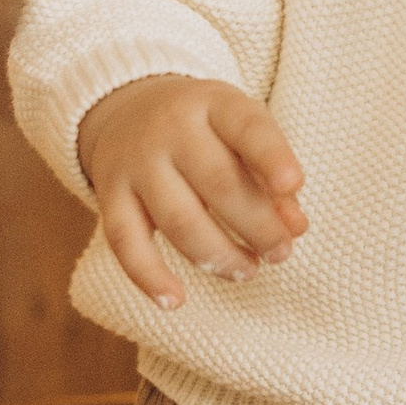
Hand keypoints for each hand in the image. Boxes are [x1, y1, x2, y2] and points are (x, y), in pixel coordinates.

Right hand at [74, 76, 308, 309]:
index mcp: (214, 104)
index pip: (247, 127)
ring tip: (248, 271)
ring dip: (218, 255)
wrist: (127, 108)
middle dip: (257, 226)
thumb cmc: (207, 130)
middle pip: (217, 183)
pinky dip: (149, 275)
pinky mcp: (109, 195)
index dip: (271, 157)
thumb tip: (295, 227)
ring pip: (177, 219)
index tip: (294, 186)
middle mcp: (171, 129)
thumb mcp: (242, 133)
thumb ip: (272, 176)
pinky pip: (124, 241)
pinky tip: (176, 301)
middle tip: (281, 252)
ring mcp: (136, 162)